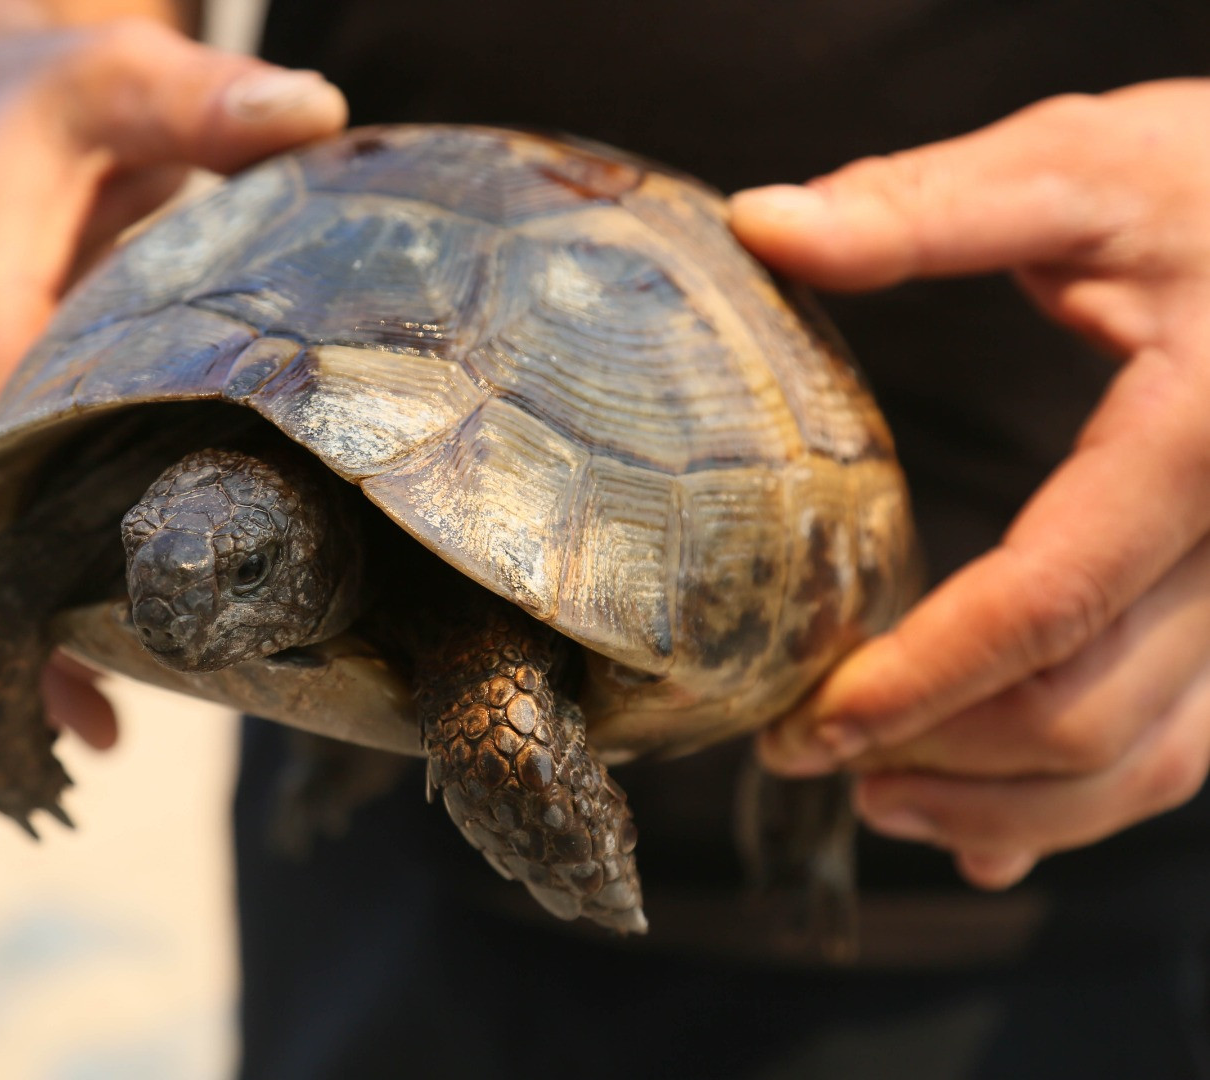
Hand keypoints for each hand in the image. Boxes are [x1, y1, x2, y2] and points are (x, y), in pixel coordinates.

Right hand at [0, 12, 346, 745]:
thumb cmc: (40, 100)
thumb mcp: (111, 80)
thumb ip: (198, 101)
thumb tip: (315, 113)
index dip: (52, 534)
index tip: (123, 612)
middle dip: (75, 606)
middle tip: (180, 684)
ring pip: (3, 553)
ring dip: (65, 627)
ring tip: (142, 721)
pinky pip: (11, 550)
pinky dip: (52, 623)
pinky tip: (99, 722)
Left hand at [732, 79, 1209, 887]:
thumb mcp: (1078, 166)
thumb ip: (926, 208)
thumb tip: (761, 226)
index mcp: (1194, 443)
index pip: (1047, 603)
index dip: (920, 681)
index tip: (807, 724)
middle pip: (1093, 711)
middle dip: (942, 759)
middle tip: (806, 757)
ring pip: (1152, 759)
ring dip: (1009, 808)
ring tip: (877, 803)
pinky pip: (1182, 737)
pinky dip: (1082, 800)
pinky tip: (989, 828)